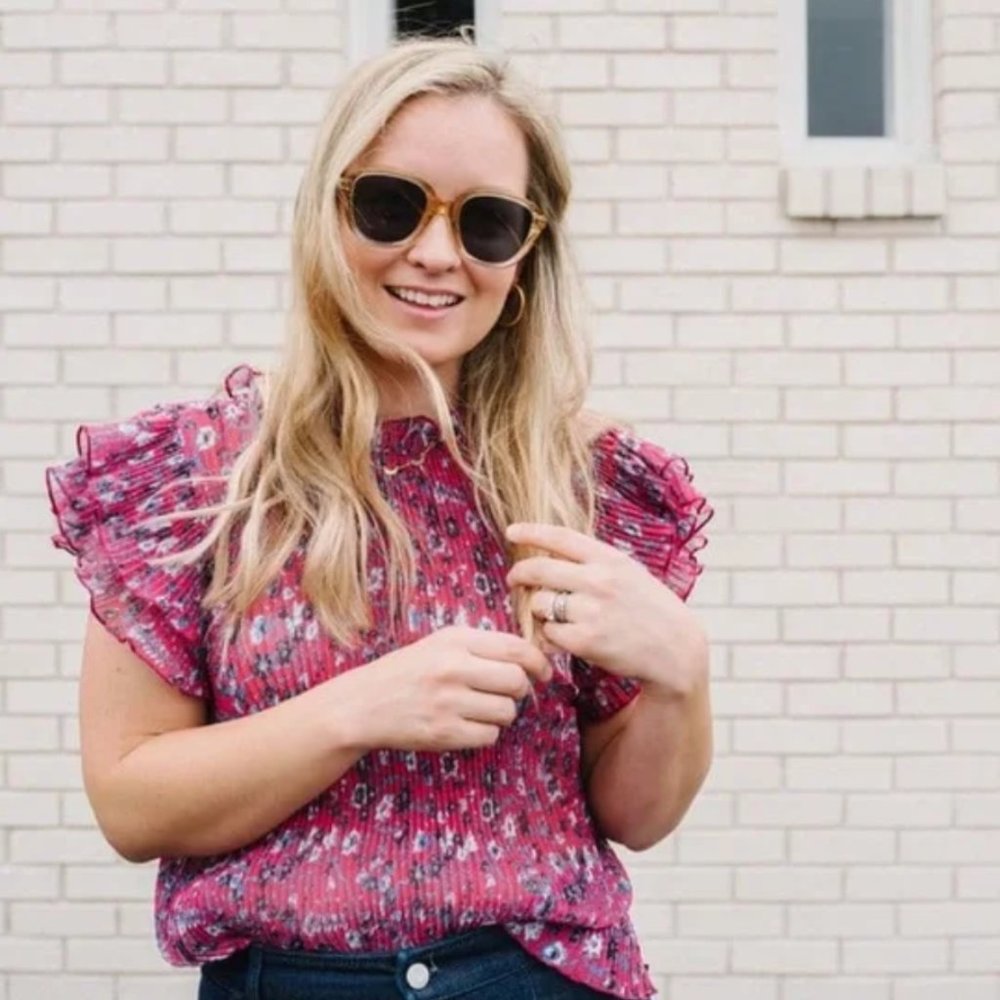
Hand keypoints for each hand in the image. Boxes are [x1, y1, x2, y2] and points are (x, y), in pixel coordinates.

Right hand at [338, 625, 551, 752]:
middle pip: (517, 682)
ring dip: (501, 714)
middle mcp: (452, 668)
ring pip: (506, 712)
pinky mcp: (444, 733)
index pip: (515, 647)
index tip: (544, 672)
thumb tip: (531, 657)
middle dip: (521, 691)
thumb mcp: (441, 644)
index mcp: (455, 640)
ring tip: (479, 709)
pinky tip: (466, 724)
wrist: (363, 704)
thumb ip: (482, 646)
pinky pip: (489, 736)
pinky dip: (485, 733)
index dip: (538, 661)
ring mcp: (448, 702)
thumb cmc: (408, 671)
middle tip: (507, 694)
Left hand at [505, 522, 706, 699]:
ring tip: (552, 616)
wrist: (675, 648)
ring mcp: (591, 610)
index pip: (561, 537)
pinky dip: (550, 636)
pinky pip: (548, 633)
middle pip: (539, 569)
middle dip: (520, 573)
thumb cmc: (649, 608)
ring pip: (539, 602)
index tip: (512, 531)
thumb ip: (596, 562)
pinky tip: (563, 638)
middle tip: (515, 579)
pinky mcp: (585, 640)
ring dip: (539, 609)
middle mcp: (599, 580)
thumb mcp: (629, 572)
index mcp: (609, 559)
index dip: (531, 532)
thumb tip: (553, 552)